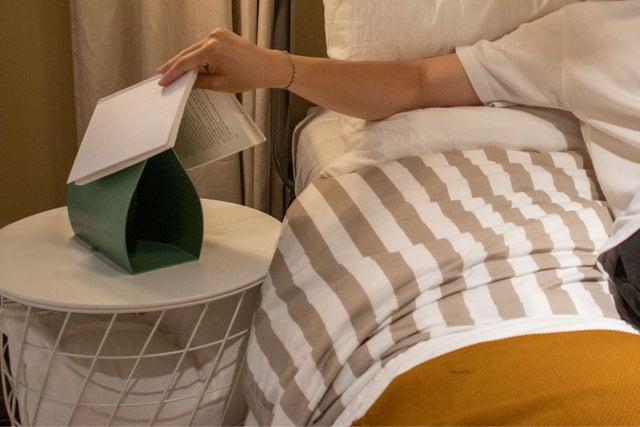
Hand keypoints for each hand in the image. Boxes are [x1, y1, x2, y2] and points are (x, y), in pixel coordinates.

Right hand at [157, 28, 288, 90]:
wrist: (268, 66)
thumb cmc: (248, 76)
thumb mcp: (220, 84)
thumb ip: (198, 82)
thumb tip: (184, 82)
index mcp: (212, 49)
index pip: (185, 63)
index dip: (172, 73)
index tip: (162, 81)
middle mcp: (213, 37)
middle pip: (187, 53)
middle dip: (174, 64)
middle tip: (161, 73)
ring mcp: (217, 33)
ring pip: (195, 49)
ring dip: (185, 59)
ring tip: (171, 69)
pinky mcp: (222, 34)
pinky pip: (204, 45)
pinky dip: (197, 54)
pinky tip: (189, 62)